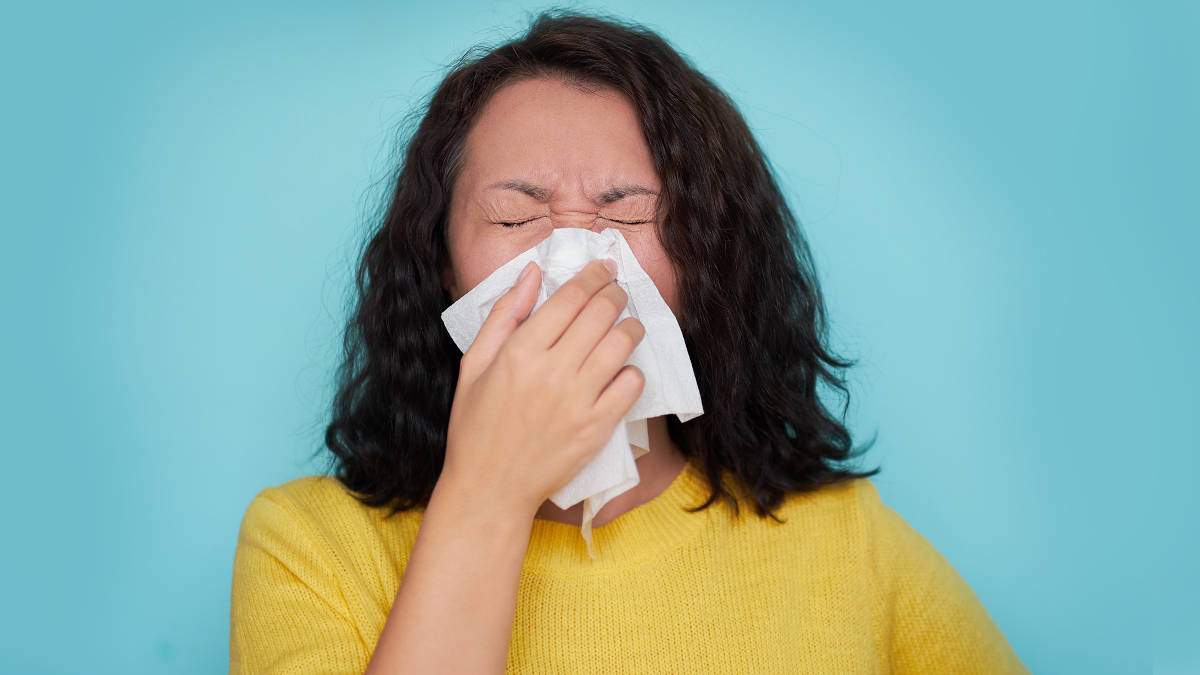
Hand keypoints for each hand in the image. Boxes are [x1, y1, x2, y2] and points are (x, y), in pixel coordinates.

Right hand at [439, 259, 645, 518]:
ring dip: (630, 326)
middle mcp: (552, 372)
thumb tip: (532, 272)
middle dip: (615, 294)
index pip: (570, 298)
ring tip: (627, 325)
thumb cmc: (476, 425)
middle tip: (617, 291)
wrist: (490, 488)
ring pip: (621, 344)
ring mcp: (578, 401)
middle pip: (600, 314)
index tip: (603, 268)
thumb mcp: (474, 364)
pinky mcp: (597, 428)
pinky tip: (622, 369)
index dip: (592, 276)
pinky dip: (633, 370)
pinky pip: (631, 385)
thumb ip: (504, 314)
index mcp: (519, 352)